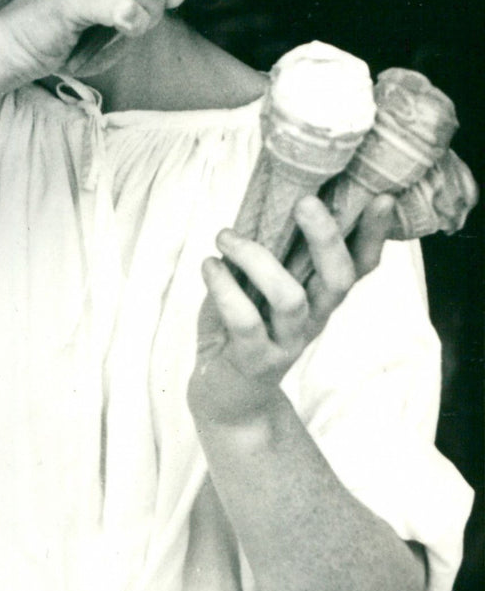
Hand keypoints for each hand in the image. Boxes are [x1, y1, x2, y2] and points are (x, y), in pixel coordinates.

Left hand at [187, 194, 395, 429]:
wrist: (227, 397)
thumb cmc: (244, 325)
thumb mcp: (262, 284)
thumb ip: (273, 250)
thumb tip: (268, 192)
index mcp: (321, 296)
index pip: (361, 265)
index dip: (375, 234)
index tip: (381, 197)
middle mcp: (314, 318)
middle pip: (339, 279)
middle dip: (326, 237)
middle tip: (304, 201)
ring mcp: (287, 342)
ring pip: (291, 298)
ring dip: (256, 258)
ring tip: (225, 236)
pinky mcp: (255, 361)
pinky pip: (245, 321)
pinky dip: (224, 288)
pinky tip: (209, 266)